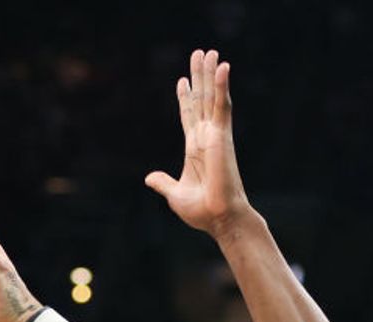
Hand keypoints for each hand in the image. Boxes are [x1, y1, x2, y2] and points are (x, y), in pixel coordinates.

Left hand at [145, 49, 254, 239]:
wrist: (219, 218)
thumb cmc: (201, 211)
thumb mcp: (174, 194)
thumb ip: (163, 182)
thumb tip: (149, 178)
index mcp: (194, 149)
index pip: (188, 116)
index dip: (185, 98)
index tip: (182, 80)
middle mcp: (206, 137)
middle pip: (201, 100)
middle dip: (199, 77)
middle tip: (199, 54)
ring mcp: (215, 134)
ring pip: (212, 97)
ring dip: (211, 74)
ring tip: (210, 52)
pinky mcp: (223, 135)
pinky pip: (222, 105)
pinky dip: (222, 86)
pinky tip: (222, 67)